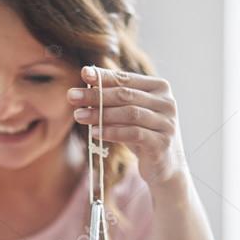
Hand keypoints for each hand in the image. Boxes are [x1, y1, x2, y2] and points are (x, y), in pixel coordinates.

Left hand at [68, 66, 186, 186]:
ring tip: (78, 115)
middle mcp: (167, 102)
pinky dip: (112, 132)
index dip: (104, 76)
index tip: (83, 73)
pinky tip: (95, 133)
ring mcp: (167, 122)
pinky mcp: (162, 142)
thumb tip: (86, 83)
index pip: (127, 79)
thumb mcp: (127, 115)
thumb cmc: (142, 135)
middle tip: (72, 96)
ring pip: (130, 113)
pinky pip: (134, 134)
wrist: (164, 166)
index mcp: (159, 88)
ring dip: (101, 114)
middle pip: (126, 95)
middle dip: (96, 95)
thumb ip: (113, 100)